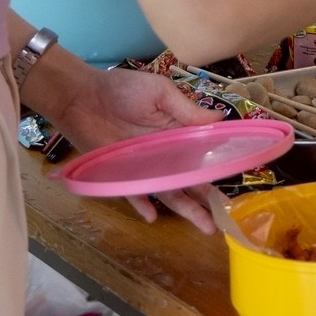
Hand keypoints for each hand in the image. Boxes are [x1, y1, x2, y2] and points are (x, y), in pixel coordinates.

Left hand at [53, 67, 228, 230]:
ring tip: (206, 226)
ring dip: (186, 208)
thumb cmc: (123, 89)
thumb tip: (221, 118)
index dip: (218, 167)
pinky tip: (153, 217)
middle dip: (207, 198)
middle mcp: (165, 154)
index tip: (234, 181)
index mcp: (178, 132)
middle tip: (225, 217)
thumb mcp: (159, 91)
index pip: (203, 154)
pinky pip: (134, 194)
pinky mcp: (121, 175)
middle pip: (191, 179)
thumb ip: (186, 108)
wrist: (81, 96)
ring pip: (170, 191)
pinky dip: (143, 205)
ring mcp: (144, 167)